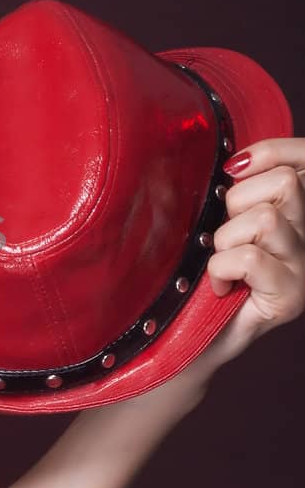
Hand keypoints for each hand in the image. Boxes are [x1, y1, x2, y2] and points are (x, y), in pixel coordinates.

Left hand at [198, 139, 304, 372]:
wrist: (193, 335)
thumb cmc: (204, 273)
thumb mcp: (223, 218)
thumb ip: (239, 188)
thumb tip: (234, 163)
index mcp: (299, 211)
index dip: (271, 152)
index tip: (233, 170)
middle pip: (286, 182)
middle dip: (238, 202)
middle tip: (224, 235)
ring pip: (266, 217)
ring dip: (226, 239)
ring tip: (221, 261)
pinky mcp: (292, 295)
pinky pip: (250, 257)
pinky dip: (221, 268)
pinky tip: (221, 285)